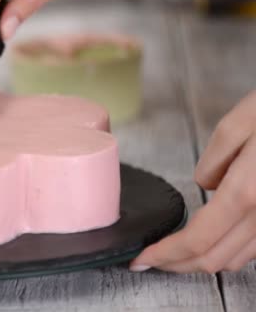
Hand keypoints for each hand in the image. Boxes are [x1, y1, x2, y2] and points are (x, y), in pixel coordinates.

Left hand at [131, 90, 255, 272]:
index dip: (166, 254)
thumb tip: (207, 187)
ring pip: (239, 258)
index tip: (141, 258)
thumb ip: (215, 159)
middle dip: (178, 264)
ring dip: (202, 260)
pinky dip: (230, 250)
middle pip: (216, 259)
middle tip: (150, 259)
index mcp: (250, 191)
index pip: (198, 240)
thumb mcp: (240, 122)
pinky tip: (212, 237)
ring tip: (174, 250)